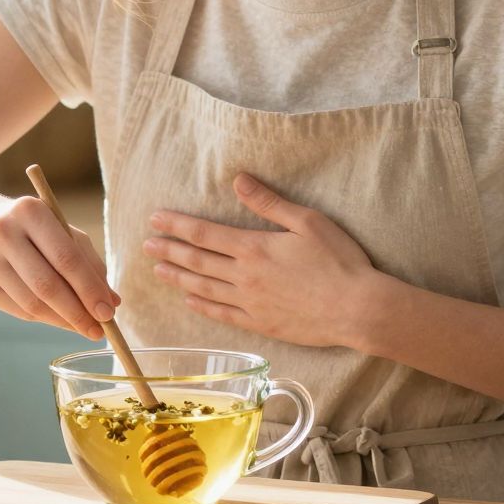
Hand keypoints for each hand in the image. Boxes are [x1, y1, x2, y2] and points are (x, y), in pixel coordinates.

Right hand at [0, 195, 119, 339]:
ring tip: (82, 327)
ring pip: (32, 303)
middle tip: (98, 330)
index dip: (89, 289)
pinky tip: (59, 320)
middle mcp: (3, 232)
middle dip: (78, 312)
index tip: (108, 313)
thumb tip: (112, 302)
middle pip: (47, 285)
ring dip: (62, 321)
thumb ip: (89, 263)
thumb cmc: (31, 228)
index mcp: (30, 211)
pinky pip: (18, 310)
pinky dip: (43, 319)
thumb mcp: (62, 232)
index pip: (66, 258)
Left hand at [144, 173, 383, 348]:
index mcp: (254, 247)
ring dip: (178, 279)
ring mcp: (251, 303)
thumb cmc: (339, 261)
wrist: (358, 309)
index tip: (155, 219)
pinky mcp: (261, 324)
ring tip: (158, 271)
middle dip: (169, 251)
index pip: (204, 234)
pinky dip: (203, 307)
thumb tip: (238, 180)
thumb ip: (268, 202)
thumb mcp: (307, 221)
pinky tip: (190, 301)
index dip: (177, 225)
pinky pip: (223, 315)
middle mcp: (245, 276)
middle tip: (146, 245)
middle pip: (197, 262)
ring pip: (204, 289)